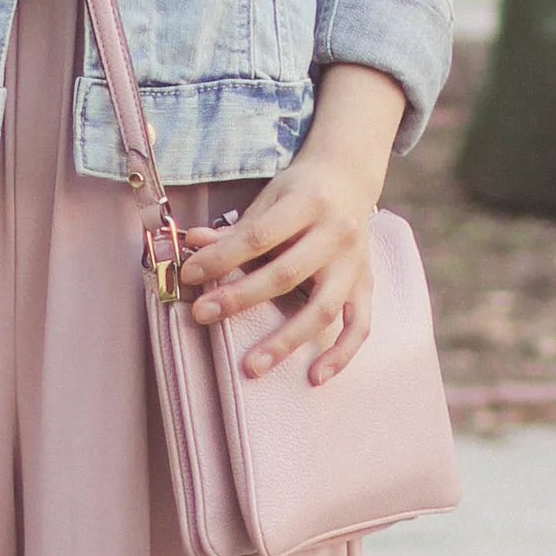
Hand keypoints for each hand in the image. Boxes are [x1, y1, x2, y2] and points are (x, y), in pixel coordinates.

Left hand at [174, 64, 405, 389]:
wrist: (349, 178)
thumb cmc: (300, 192)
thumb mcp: (268, 199)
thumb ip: (234, 228)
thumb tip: (193, 243)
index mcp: (308, 203)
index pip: (259, 235)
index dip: (222, 257)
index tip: (190, 274)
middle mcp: (337, 233)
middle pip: (286, 274)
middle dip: (240, 298)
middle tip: (202, 315)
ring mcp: (355, 263)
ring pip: (323, 308)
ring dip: (286, 340)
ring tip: (252, 367)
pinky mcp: (366, 285)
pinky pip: (359, 326)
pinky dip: (340, 354)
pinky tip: (314, 377)